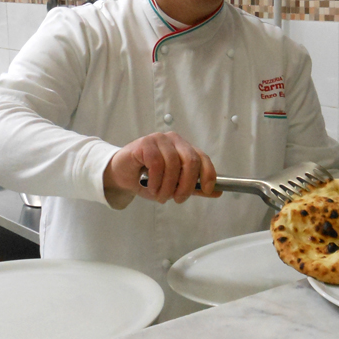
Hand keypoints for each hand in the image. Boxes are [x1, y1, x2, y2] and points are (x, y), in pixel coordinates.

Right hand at [103, 132, 218, 208]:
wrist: (121, 174)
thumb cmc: (148, 178)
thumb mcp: (174, 185)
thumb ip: (194, 187)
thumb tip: (217, 191)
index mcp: (184, 148)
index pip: (202, 158)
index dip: (208, 174)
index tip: (207, 190)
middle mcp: (174, 140)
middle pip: (190, 161)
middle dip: (186, 185)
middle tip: (177, 198)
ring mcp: (159, 139)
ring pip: (173, 164)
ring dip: (167, 186)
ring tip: (160, 195)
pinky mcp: (144, 143)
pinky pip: (156, 163)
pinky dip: (156, 180)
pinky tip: (152, 187)